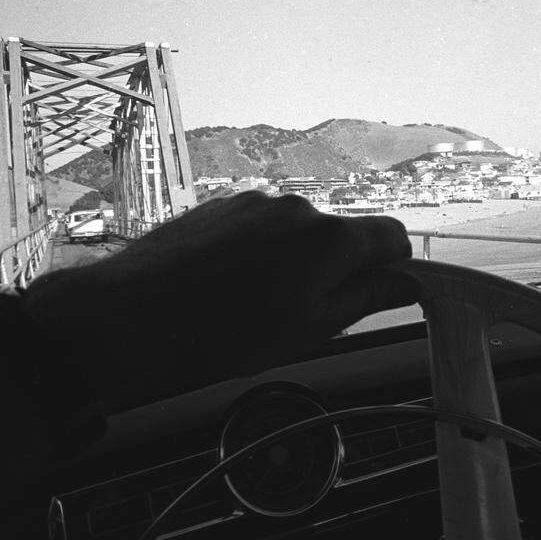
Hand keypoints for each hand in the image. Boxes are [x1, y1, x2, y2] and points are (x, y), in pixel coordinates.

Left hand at [24, 192, 415, 410]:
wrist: (131, 317)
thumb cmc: (223, 336)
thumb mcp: (309, 330)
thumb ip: (366, 299)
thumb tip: (409, 282)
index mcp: (329, 239)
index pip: (392, 236)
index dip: (393, 267)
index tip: (380, 294)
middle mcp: (297, 208)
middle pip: (342, 235)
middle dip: (336, 270)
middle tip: (305, 316)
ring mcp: (255, 203)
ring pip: (297, 233)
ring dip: (293, 263)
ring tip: (256, 307)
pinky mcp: (221, 206)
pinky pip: (260, 228)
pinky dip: (259, 254)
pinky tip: (228, 288)